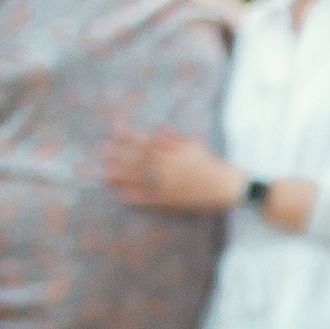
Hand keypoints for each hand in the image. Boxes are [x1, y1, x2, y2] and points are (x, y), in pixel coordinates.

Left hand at [101, 129, 244, 211]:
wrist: (227, 186)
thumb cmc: (211, 164)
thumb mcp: (194, 147)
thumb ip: (174, 139)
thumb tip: (159, 129)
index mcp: (172, 152)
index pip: (145, 142)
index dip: (128, 137)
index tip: (113, 132)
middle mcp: (167, 167)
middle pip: (138, 160)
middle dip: (119, 155)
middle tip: (102, 152)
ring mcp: (169, 184)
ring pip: (140, 179)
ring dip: (122, 176)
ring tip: (105, 174)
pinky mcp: (173, 200)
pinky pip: (151, 198)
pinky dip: (136, 197)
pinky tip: (122, 196)